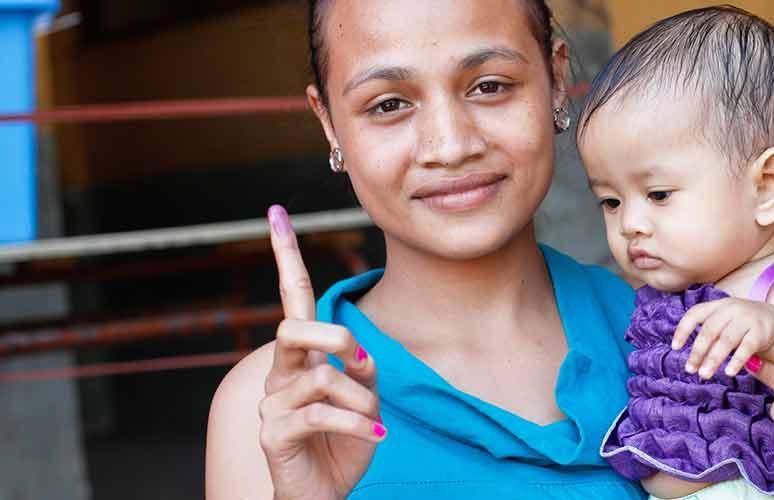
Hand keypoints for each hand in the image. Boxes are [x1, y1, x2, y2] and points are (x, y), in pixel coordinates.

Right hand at [258, 205, 384, 499]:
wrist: (326, 494)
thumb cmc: (346, 443)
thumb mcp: (366, 397)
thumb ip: (361, 367)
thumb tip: (357, 351)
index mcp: (302, 359)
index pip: (292, 300)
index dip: (286, 257)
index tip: (276, 213)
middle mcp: (280, 375)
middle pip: (294, 327)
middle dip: (336, 338)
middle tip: (363, 366)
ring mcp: (272, 405)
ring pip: (320, 375)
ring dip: (360, 399)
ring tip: (371, 423)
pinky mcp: (274, 434)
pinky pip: (321, 412)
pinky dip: (357, 423)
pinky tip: (374, 437)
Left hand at [672, 297, 773, 379]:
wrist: (773, 319)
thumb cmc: (741, 323)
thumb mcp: (724, 320)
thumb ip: (709, 332)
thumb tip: (692, 358)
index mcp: (718, 305)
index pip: (695, 314)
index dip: (683, 330)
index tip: (675, 347)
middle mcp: (731, 309)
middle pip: (710, 330)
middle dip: (698, 351)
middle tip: (690, 369)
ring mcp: (746, 319)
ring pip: (726, 340)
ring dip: (713, 359)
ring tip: (704, 375)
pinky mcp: (760, 332)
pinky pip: (746, 348)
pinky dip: (736, 361)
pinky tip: (728, 373)